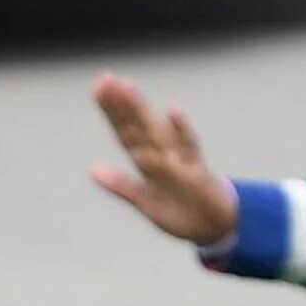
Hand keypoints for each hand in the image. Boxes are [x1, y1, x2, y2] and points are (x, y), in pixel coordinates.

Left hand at [90, 74, 238, 243]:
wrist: (213, 227)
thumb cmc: (178, 210)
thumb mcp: (144, 200)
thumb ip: (120, 184)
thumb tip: (92, 169)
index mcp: (146, 161)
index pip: (125, 131)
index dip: (111, 112)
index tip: (97, 88)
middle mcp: (161, 155)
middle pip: (137, 125)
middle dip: (121, 103)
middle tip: (105, 78)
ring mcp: (179, 161)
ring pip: (156, 131)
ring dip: (141, 110)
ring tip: (127, 87)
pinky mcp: (196, 173)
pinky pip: (188, 149)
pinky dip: (181, 130)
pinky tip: (171, 110)